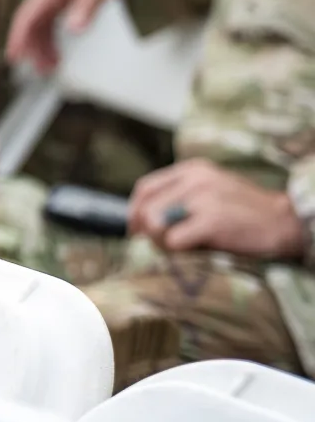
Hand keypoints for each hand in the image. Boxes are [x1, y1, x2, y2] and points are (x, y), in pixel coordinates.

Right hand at [6, 0, 131, 72]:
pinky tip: (58, 50)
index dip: (18, 38)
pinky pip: (48, 19)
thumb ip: (85, 8)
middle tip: (43, 71)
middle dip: (34, 48)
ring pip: (39, 24)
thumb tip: (73, 29)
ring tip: (53, 66)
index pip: (26, 17)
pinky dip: (50, 36)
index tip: (14, 57)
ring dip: (43, 45)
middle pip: (30, 24)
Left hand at [128, 158, 307, 260]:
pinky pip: (172, 240)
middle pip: (145, 208)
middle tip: (165, 245)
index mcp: (193, 170)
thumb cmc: (246, 214)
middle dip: (147, 232)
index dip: (135, 212)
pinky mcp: (213, 219)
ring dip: (162, 242)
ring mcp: (204, 197)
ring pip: (154, 224)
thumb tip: (141, 222)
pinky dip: (178, 251)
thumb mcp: (212, 193)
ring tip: (184, 246)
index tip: (137, 231)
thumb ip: (180, 198)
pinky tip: (197, 249)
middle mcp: (196, 179)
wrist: (287, 222)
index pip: (145, 188)